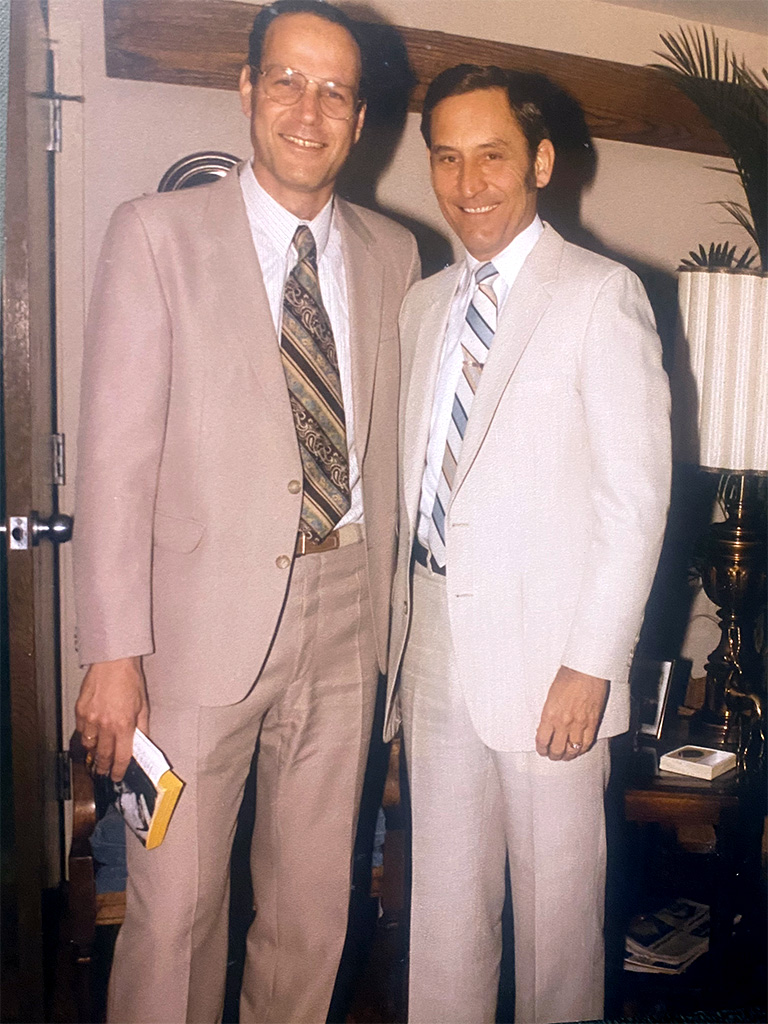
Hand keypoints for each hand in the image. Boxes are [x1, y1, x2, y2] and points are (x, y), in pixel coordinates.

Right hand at [75, 657, 148, 780]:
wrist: (113, 662)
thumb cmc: (129, 679)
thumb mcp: (143, 706)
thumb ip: (142, 728)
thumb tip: (142, 744)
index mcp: (124, 725)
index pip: (121, 757)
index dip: (119, 770)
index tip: (117, 776)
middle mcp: (106, 724)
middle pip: (103, 755)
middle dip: (104, 767)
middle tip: (105, 772)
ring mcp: (90, 718)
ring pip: (89, 745)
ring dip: (94, 752)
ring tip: (98, 755)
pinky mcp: (80, 711)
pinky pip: (81, 731)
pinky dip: (86, 736)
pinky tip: (91, 735)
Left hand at [535, 665, 607, 760]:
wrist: (587, 669)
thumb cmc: (568, 675)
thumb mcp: (551, 695)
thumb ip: (549, 712)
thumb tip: (547, 725)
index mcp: (549, 714)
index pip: (542, 740)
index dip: (541, 749)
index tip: (541, 750)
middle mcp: (564, 722)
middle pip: (557, 749)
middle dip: (553, 755)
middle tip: (552, 755)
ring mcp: (580, 724)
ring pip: (573, 750)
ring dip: (568, 755)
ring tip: (565, 756)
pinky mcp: (593, 723)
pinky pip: (587, 743)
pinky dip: (582, 749)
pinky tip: (579, 749)